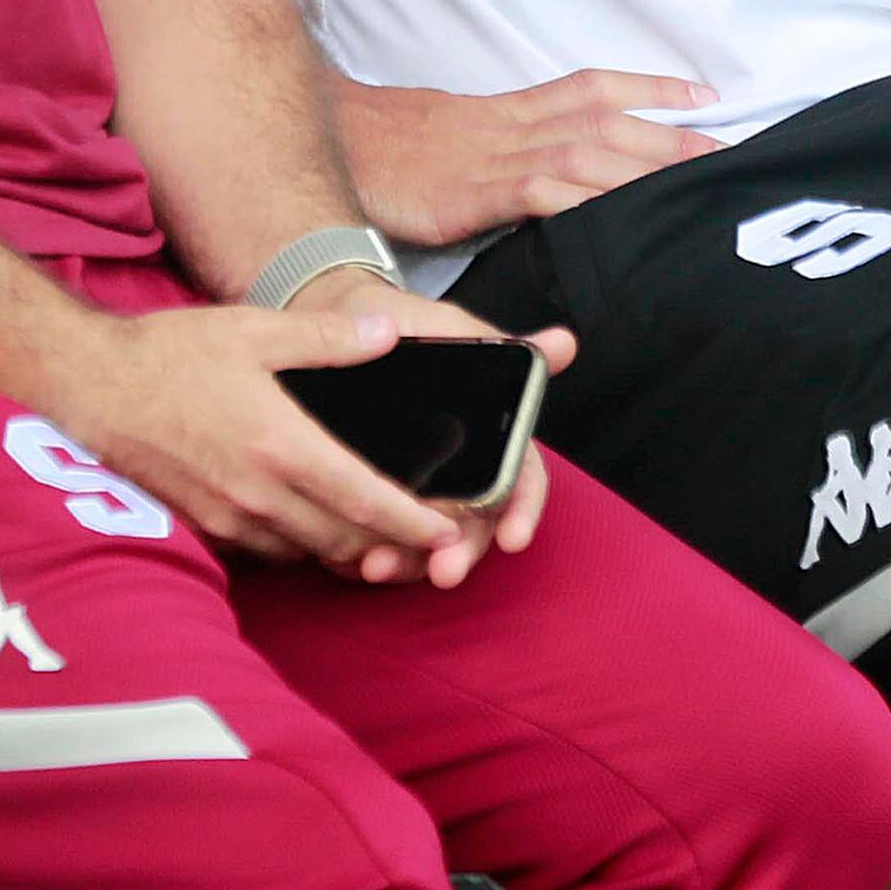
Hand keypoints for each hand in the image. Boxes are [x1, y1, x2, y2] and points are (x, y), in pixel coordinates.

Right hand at [32, 300, 464, 581]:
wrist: (90, 386)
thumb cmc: (171, 353)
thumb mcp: (254, 330)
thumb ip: (327, 338)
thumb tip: (388, 333)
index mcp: (281, 445)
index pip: (366, 500)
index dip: (417, 522)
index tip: (454, 528)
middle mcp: (258, 494)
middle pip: (345, 540)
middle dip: (394, 545)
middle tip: (433, 539)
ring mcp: (228, 518)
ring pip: (308, 553)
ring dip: (349, 550)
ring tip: (386, 539)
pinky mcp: (204, 528)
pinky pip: (269, 552)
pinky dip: (302, 547)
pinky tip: (317, 526)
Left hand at [284, 271, 579, 588]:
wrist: (327, 318)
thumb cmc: (392, 320)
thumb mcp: (441, 325)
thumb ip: (498, 345)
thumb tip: (563, 344)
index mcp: (487, 433)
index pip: (519, 480)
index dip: (521, 510)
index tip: (513, 538)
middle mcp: (457, 468)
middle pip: (474, 523)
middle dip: (462, 552)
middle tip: (443, 571)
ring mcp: (413, 487)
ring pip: (424, 541)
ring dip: (409, 562)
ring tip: (378, 566)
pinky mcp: (369, 497)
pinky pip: (374, 538)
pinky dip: (363, 555)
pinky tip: (347, 559)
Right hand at [335, 70, 721, 244]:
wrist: (333, 143)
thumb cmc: (388, 150)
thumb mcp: (454, 141)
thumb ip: (500, 155)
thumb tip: (540, 176)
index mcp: (509, 112)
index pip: (590, 89)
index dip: (649, 88)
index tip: (704, 94)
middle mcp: (512, 127)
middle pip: (604, 121)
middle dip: (668, 134)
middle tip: (725, 151)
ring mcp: (495, 158)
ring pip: (585, 153)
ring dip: (643, 166)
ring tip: (691, 183)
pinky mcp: (474, 193)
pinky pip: (540, 193)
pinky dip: (584, 201)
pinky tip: (618, 215)